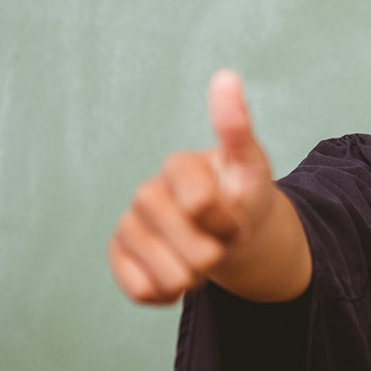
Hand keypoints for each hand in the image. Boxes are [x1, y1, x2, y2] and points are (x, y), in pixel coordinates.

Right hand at [108, 69, 276, 304]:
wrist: (232, 234)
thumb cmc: (242, 196)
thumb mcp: (252, 165)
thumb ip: (237, 127)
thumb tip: (226, 76)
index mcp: (178, 166)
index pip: (201, 203)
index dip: (228, 221)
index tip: (237, 217)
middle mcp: (146, 192)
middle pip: (189, 247)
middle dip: (217, 253)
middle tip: (222, 241)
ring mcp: (129, 225)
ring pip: (167, 275)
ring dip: (197, 278)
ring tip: (202, 260)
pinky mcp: (118, 255)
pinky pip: (140, 290)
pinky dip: (168, 295)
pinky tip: (179, 278)